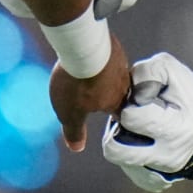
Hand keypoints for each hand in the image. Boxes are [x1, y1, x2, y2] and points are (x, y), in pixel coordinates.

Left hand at [48, 33, 130, 152]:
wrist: (83, 44)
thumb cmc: (77, 84)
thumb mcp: (69, 113)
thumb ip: (74, 130)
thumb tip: (77, 148)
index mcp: (115, 101)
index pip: (121, 114)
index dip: (118, 117)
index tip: (116, 119)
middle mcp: (123, 82)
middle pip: (121, 91)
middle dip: (113, 95)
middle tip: (105, 97)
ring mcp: (119, 61)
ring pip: (116, 72)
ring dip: (107, 75)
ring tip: (97, 76)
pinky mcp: (112, 44)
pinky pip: (109, 55)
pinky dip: (102, 58)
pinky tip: (92, 56)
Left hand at [101, 52, 192, 187]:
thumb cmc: (189, 95)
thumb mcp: (171, 70)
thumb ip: (145, 73)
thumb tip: (127, 94)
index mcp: (174, 130)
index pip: (130, 118)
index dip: (131, 104)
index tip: (143, 101)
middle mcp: (167, 158)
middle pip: (114, 148)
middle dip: (118, 127)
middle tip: (132, 117)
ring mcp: (160, 174)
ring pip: (119, 158)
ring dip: (122, 139)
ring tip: (139, 128)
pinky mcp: (155, 182)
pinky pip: (129, 168)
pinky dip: (131, 152)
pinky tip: (144, 141)